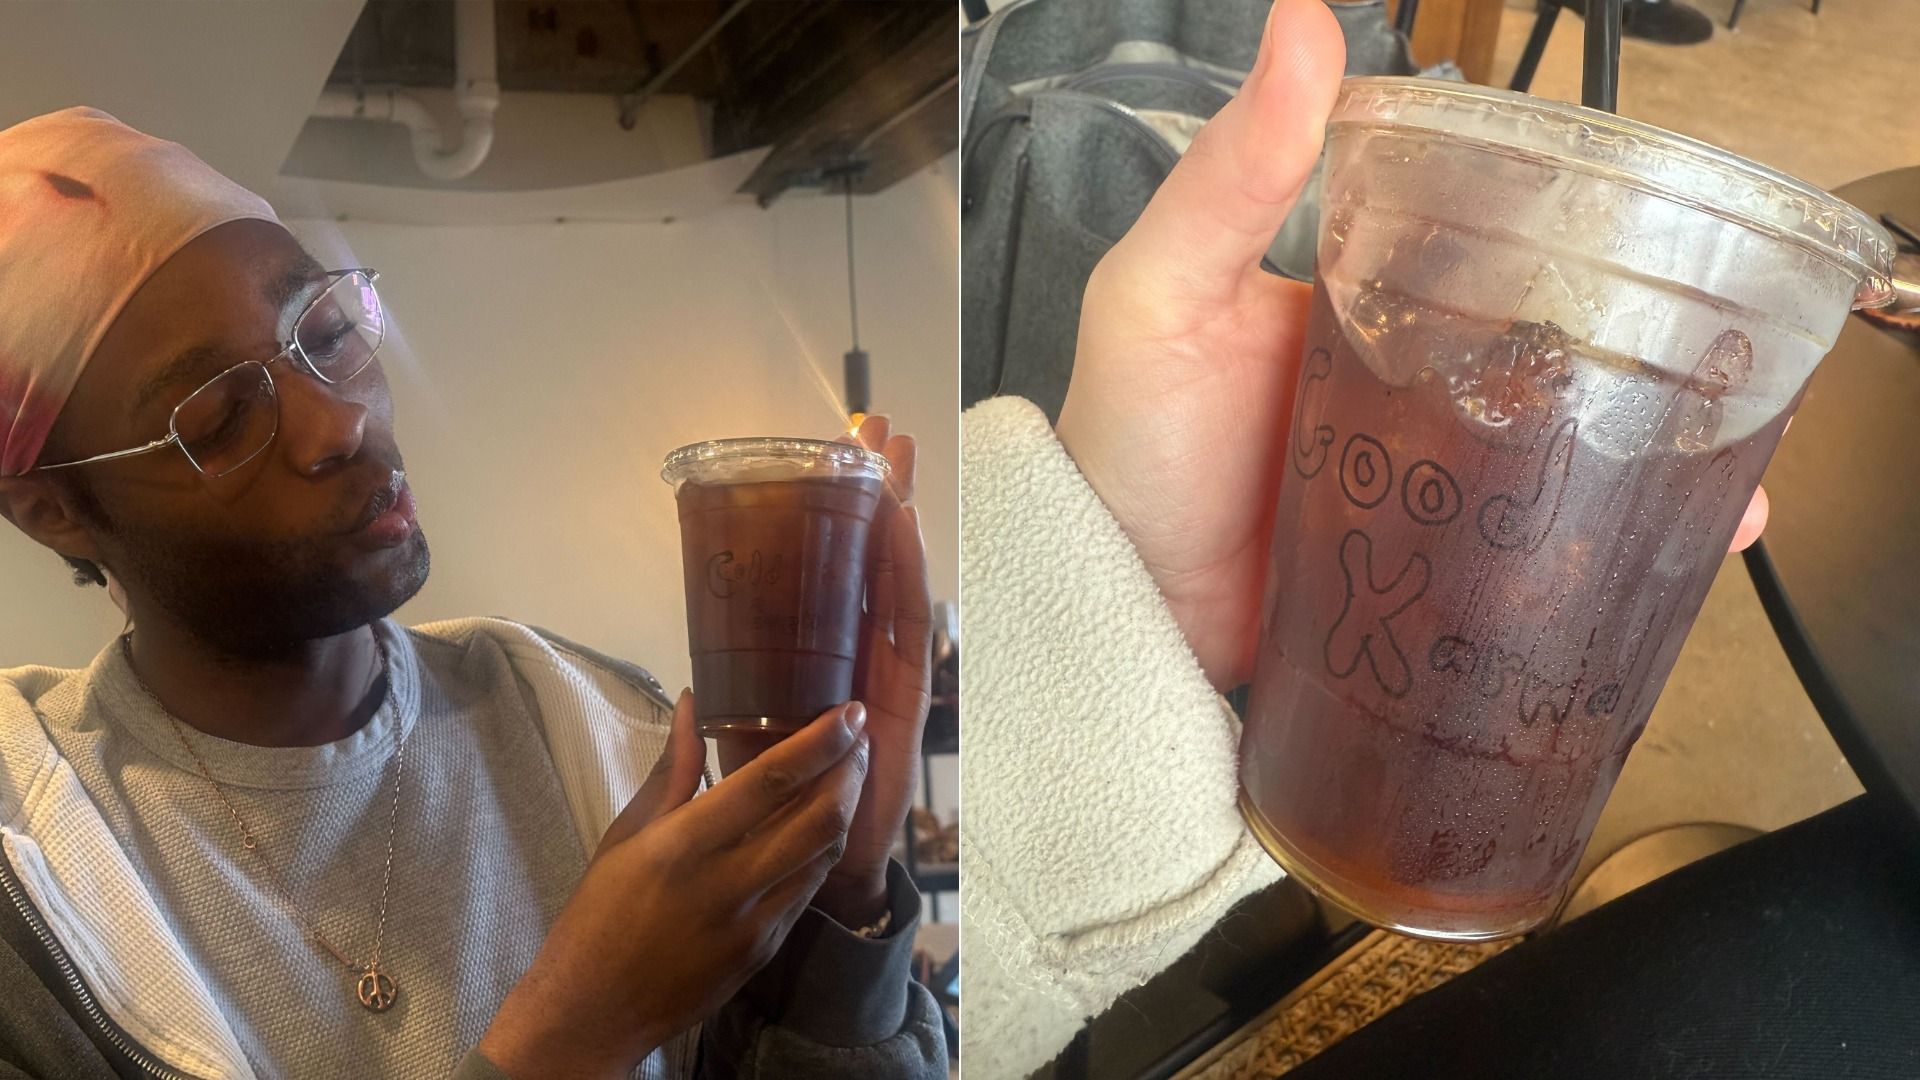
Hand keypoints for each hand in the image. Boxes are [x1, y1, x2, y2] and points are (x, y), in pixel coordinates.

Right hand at [479, 692, 870, 1078]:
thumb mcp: (625, 836)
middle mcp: (727, 884)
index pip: (772, 781)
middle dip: (852, 770)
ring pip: (824, 855)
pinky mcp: (766, 950)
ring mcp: (754, 923)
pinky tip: (822, 825)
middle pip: (818, 818)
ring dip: (846, 808)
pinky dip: (822, 850)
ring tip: (850, 771)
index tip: (850, 712)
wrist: (595, 1012)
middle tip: (860, 736)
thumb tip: (695, 704)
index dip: (822, 742)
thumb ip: (672, 771)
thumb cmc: (598, 916)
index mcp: (683, 846)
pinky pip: (809, 890)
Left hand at [714, 414, 931, 929]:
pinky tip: (901, 524)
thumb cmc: (779, 807)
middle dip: (876, 493)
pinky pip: (904, 626)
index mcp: (820, 658)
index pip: (830, 572)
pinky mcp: (904, 694)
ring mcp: (886, 670)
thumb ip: (730, 710)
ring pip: (894, 578)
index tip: (832, 455)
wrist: (817, 871)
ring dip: (896, 513)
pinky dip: (904, 573)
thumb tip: (700, 684)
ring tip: (895, 455)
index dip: (835, 515)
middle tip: (876, 428)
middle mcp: (859, 655)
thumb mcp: (740, 746)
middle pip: (872, 559)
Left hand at [1054, 0, 1769, 690]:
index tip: (1653, 226)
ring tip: (1732, 452)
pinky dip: (1616, 550)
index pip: (1488, 244)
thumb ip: (1231, 177)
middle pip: (1548, 352)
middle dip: (1642, 353)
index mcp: (1363, 302)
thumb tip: (1300, 30)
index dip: (1571, 233)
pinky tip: (1686, 541)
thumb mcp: (1161, 293)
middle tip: (1718, 354)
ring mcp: (1429, 478)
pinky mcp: (1438, 565)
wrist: (1119, 605)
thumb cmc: (1124, 442)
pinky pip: (1540, 551)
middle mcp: (1408, 384)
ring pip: (1566, 450)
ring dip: (1654, 451)